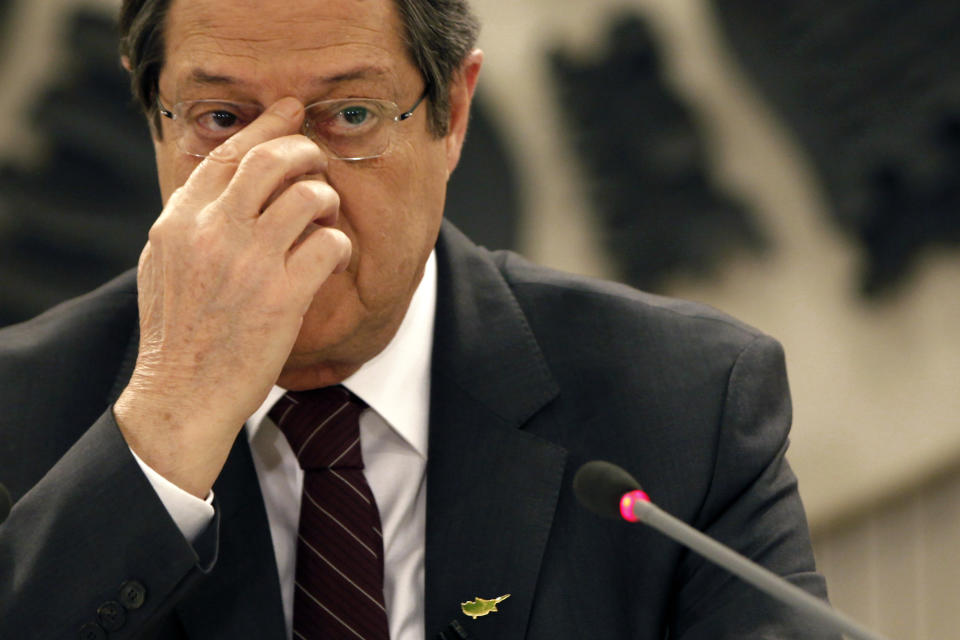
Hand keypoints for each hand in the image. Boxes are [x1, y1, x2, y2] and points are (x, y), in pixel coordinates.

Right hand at [114, 98, 350, 497]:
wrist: (180, 396)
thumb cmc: (175, 337)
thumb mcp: (163, 268)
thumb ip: (188, 224)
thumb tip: (216, 190)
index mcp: (179, 222)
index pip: (227, 153)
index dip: (265, 126)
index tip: (290, 110)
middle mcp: (212, 232)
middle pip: (272, 160)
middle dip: (305, 151)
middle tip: (318, 162)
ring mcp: (249, 262)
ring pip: (308, 195)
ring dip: (326, 200)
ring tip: (324, 221)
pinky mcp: (283, 295)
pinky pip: (330, 243)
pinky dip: (339, 245)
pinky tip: (331, 259)